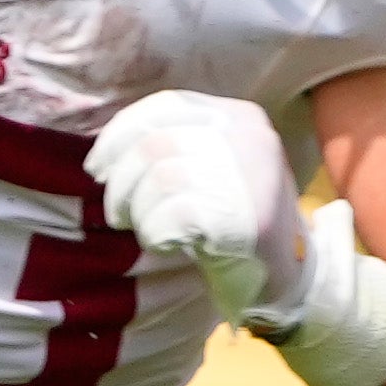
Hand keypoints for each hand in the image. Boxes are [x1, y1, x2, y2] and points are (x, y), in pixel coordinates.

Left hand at [85, 93, 314, 326]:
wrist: (288, 280)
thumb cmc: (235, 224)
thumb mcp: (216, 168)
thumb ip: (177, 147)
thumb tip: (108, 150)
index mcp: (241, 116)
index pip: (167, 105)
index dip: (121, 133)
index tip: (96, 166)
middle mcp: (249, 136)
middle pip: (156, 143)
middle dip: (122, 181)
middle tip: (117, 213)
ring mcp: (250, 175)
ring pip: (160, 179)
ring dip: (138, 212)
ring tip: (146, 231)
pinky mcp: (242, 218)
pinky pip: (171, 217)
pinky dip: (156, 234)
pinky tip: (168, 245)